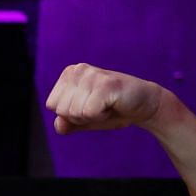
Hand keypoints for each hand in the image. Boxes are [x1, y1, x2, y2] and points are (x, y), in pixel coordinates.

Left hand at [46, 63, 167, 135]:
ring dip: (93, 116)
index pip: (52, 105)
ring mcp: (92, 75)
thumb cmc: (110, 110)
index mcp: (68, 74)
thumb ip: (65, 123)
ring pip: (74, 113)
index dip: (70, 115)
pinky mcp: (105, 84)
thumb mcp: (82, 119)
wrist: (142, 105)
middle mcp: (78, 70)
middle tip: (100, 107)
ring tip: (107, 105)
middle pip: (62, 110)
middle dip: (80, 117)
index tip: (89, 106)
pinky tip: (113, 105)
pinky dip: (101, 117)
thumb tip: (59, 126)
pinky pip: (88, 113)